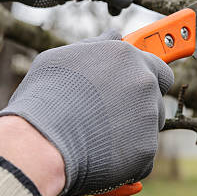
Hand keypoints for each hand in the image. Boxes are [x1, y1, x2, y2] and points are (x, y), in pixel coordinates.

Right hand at [0, 31, 173, 195]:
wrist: (40, 141)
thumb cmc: (43, 98)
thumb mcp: (62, 58)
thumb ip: (95, 46)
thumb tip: (114, 36)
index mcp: (125, 56)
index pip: (156, 64)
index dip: (144, 76)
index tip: (135, 86)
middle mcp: (143, 82)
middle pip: (156, 95)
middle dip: (141, 104)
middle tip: (113, 115)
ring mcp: (148, 115)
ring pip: (149, 125)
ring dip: (132, 131)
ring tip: (97, 136)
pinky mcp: (146, 149)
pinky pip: (142, 155)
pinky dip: (127, 159)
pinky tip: (100, 157)